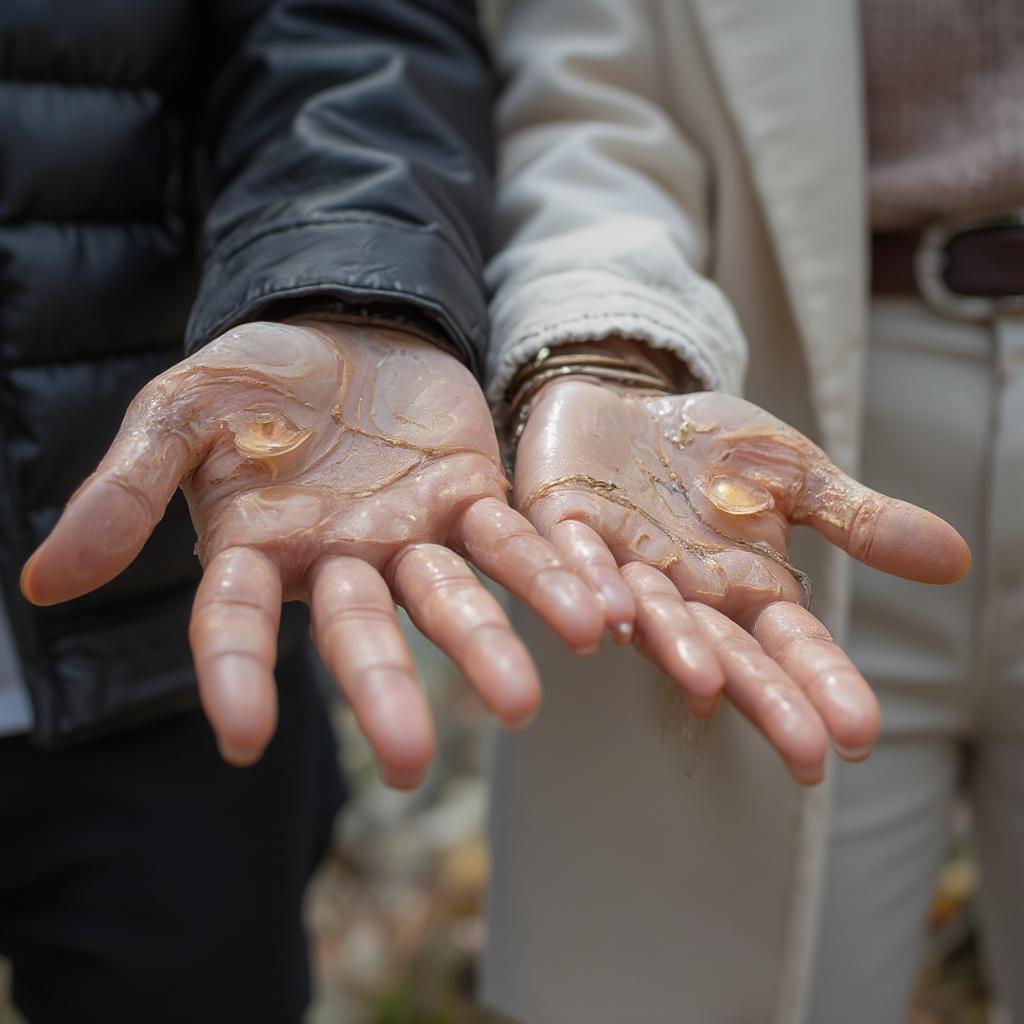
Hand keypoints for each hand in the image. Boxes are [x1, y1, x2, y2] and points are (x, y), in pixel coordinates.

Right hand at [21, 320, 602, 784]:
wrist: (342, 322)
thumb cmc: (256, 376)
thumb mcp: (177, 412)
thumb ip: (122, 491)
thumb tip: (43, 581)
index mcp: (257, 547)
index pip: (235, 623)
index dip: (238, 675)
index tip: (242, 736)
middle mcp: (339, 560)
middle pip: (359, 632)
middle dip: (384, 690)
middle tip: (414, 763)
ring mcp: (412, 536)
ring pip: (449, 601)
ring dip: (486, 647)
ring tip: (521, 703)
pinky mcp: (472, 499)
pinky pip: (513, 542)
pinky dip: (548, 576)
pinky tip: (590, 614)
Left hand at [513, 371, 969, 783]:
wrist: (628, 401)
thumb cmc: (710, 450)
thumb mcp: (795, 475)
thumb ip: (857, 519)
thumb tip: (955, 559)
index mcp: (743, 585)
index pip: (791, 646)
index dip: (822, 686)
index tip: (859, 733)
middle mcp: (685, 591)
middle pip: (729, 654)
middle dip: (766, 699)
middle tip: (808, 751)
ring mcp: (623, 564)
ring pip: (652, 615)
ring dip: (678, 646)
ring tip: (709, 683)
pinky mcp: (564, 525)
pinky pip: (576, 559)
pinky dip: (591, 584)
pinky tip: (609, 617)